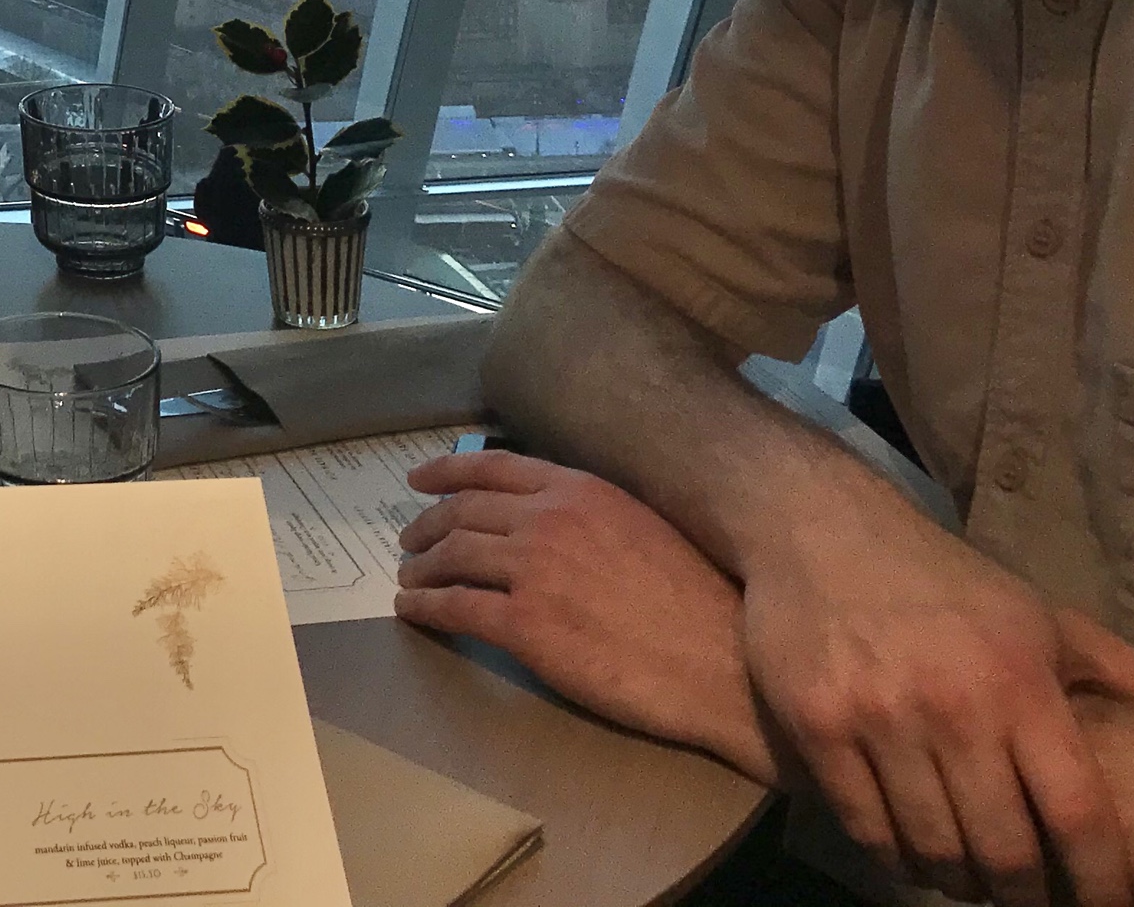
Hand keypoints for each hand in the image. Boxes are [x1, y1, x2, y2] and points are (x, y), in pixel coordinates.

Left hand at [394, 450, 775, 781]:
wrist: (724, 665)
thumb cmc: (702, 602)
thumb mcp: (644, 527)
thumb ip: (591, 516)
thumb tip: (549, 520)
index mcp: (581, 490)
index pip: (494, 468)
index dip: (447, 471)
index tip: (419, 479)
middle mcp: (548, 518)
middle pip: (463, 512)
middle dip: (428, 525)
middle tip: (409, 540)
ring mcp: (532, 569)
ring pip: (452, 556)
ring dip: (421, 567)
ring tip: (409, 579)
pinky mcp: (524, 624)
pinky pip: (455, 607)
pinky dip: (425, 607)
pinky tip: (413, 611)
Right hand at [734, 511, 1133, 906]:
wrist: (821, 526)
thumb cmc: (943, 581)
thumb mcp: (1036, 615)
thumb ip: (1113, 669)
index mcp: (1020, 683)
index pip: (1077, 814)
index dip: (1098, 880)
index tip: (1104, 906)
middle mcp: (952, 706)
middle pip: (1003, 850)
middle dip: (1020, 894)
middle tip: (1021, 896)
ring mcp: (877, 716)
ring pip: (930, 847)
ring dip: (954, 880)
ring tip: (964, 878)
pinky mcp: (814, 723)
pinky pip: (862, 825)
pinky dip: (891, 854)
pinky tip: (906, 849)